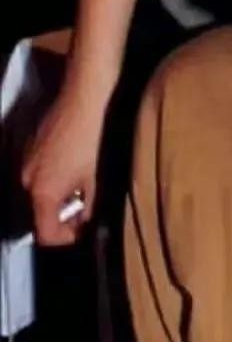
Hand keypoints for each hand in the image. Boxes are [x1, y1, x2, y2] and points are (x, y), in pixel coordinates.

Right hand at [21, 84, 106, 244]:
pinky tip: (72, 170)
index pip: (45, 233)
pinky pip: (37, 176)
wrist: (82, 102)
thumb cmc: (91, 139)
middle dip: (61, 217)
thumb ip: (88, 205)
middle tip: (83, 213)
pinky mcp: (28, 151)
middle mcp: (27, 182)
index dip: (64, 238)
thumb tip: (85, 220)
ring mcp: (25, 165)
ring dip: (56, 199)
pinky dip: (51, 181)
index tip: (79, 232)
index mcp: (43, 193)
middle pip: (39, 214)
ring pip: (38, 194)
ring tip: (81, 190)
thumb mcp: (95, 178)